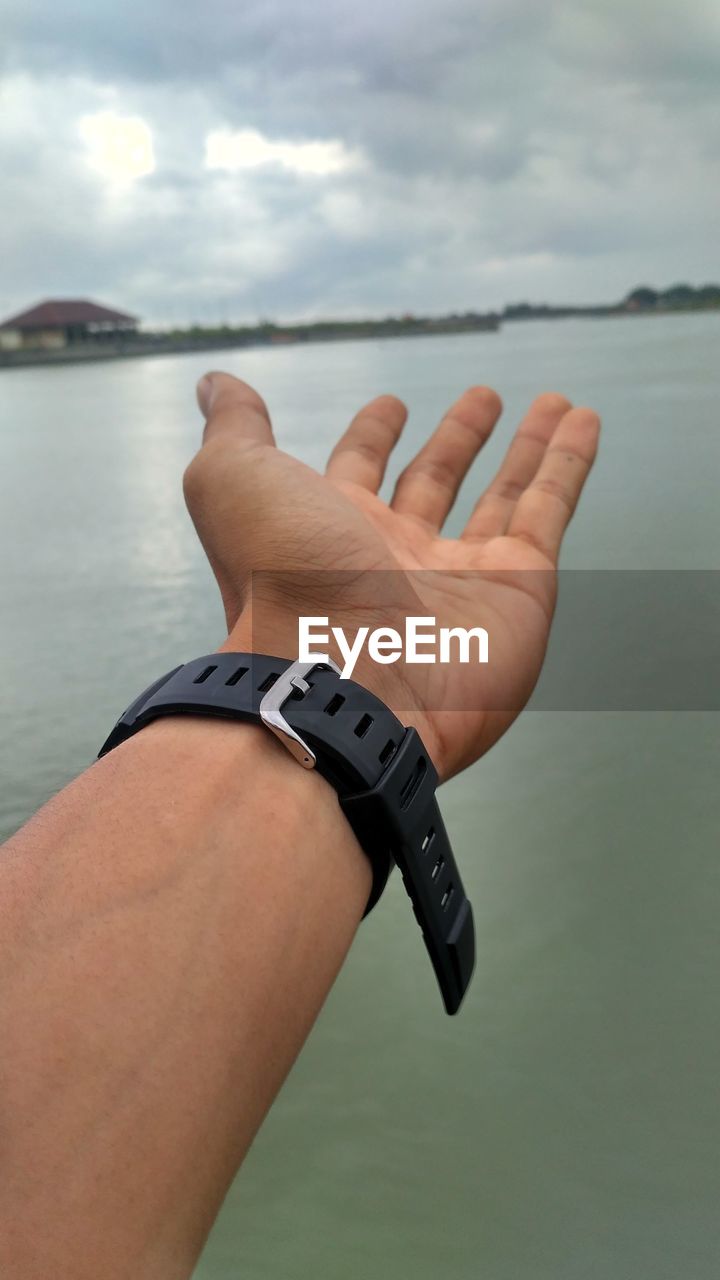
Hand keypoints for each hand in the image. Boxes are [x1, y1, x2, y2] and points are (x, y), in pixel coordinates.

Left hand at [184, 373, 599, 779]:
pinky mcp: (521, 590)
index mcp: (326, 533)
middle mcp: (394, 558)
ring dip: (527, 449)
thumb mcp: (233, 482)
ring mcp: (461, 579)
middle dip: (455, 442)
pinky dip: (568, 464)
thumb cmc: (279, 580)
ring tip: (556, 403)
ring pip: (503, 498)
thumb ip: (234, 428)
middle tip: (481, 398)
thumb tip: (214, 382)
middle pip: (433, 486)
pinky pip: (548, 512)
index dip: (372, 437)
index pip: (356, 472)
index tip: (390, 404)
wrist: (344, 679)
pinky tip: (582, 420)